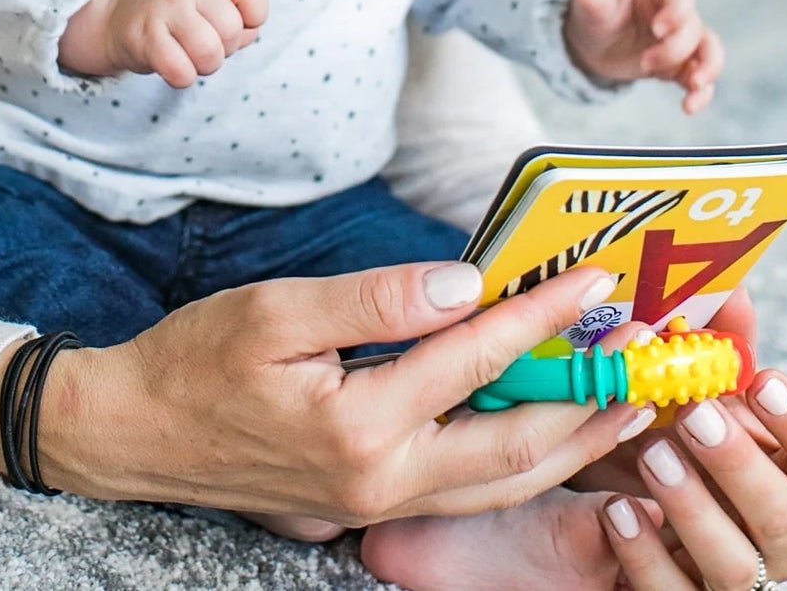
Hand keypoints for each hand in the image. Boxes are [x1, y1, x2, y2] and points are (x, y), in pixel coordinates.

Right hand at [11, 263, 658, 521]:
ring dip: (574, 443)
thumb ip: (374, 299)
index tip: (595, 278)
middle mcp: (383, 480)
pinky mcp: (371, 507)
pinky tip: (547, 432)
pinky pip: (471, 493)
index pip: (477, 360)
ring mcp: (380, 505)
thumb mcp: (274, 311)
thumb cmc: (196, 361)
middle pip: (519, 447)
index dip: (542, 315)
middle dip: (592, 398)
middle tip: (651, 358)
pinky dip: (524, 464)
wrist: (135, 434)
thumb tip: (464, 283)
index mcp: (359, 425)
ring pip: (505, 484)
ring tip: (628, 403)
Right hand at [58, 0, 267, 87]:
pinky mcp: (142, 38)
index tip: (238, 19)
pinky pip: (181, 72)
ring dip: (206, 65)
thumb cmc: (179, 7)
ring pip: (209, 54)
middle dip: (226, 47)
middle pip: (232, 31)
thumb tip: (245, 36)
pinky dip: (183, 76)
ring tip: (191, 53)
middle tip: (206, 40)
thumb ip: (241, 14)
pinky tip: (173, 62)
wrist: (118, 9)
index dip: (254, 14)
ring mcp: (163, 9)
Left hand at [565, 0, 724, 113]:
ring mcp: (681, 41)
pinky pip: (700, 78)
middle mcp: (677, 14)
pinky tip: (689, 107)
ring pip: (709, 51)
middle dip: (673, 49)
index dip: (677, 10)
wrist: (595, 36)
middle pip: (693, 27)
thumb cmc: (597, 10)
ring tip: (693, 85)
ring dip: (707, 68)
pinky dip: (700, 93)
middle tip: (645, 63)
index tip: (658, 29)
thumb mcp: (589, 3)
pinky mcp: (678, 66)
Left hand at [571, 292, 786, 588]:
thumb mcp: (692, 392)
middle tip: (694, 414)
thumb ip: (713, 347)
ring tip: (650, 453)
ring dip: (692, 507)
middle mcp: (776, 536)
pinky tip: (616, 511)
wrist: (619, 509)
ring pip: (735, 566)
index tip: (761, 380)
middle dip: (740, 464)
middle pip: (783, 516)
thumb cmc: (674, 439)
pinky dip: (645, 556)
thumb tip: (728, 288)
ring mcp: (732, 575)